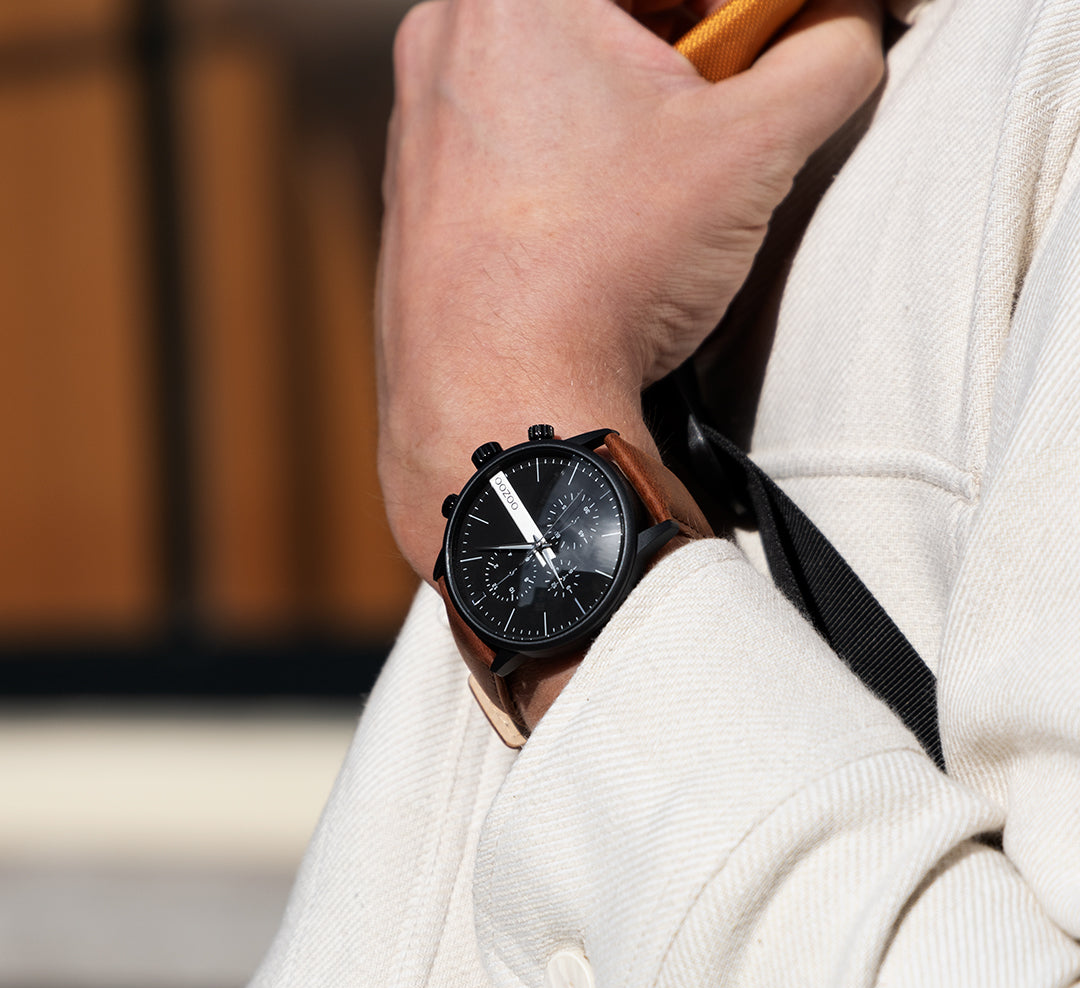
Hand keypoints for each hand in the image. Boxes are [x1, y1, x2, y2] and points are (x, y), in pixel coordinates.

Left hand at [377, 0, 884, 579]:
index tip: (765, 45)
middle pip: (600, 8)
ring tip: (658, 175)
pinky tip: (594, 215)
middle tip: (722, 102)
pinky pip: (501, 132)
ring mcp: (419, 117)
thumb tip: (850, 26)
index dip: (735, 8)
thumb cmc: (606, 270)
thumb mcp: (751, 151)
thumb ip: (827, 57)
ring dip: (619, 98)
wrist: (502, 398)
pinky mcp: (414, 188)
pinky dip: (560, 150)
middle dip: (680, 43)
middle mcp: (447, 35)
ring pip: (547, 67)